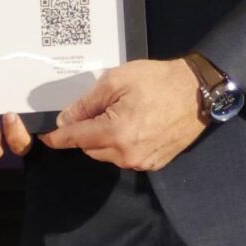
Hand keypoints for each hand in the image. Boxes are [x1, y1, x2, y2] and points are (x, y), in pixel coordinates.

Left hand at [41, 59, 202, 169]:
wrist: (199, 93)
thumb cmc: (159, 81)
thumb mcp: (116, 82)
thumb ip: (86, 103)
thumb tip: (65, 121)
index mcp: (115, 133)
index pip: (75, 139)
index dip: (57, 138)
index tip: (46, 138)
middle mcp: (127, 155)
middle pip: (90, 148)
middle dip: (87, 132)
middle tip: (101, 108)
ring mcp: (142, 162)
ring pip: (107, 154)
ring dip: (105, 139)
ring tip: (122, 114)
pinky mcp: (154, 164)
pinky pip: (126, 157)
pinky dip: (122, 144)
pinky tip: (136, 125)